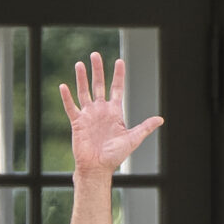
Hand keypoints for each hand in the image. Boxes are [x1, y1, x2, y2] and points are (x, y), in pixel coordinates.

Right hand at [58, 52, 162, 175]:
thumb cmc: (115, 156)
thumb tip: (160, 119)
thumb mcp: (133, 139)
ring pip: (84, 92)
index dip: (118, 75)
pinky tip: (63, 86)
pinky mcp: (77, 123)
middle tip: (95, 54)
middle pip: (98, 85)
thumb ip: (145, 127)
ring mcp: (88, 115)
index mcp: (114, 112)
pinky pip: (71, 107)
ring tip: (80, 64)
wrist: (98, 168)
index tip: (120, 61)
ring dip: (82, 78)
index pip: (117, 89)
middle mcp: (100, 110)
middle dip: (97, 70)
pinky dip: (67, 97)